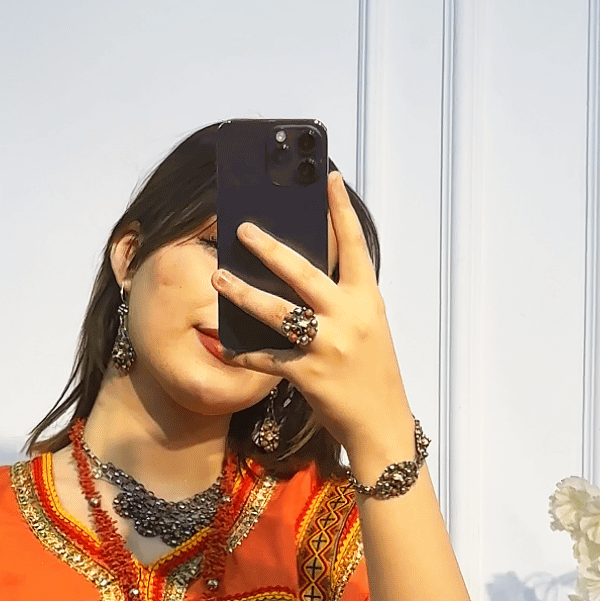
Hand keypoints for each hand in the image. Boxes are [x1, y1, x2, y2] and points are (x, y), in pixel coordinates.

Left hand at [212, 170, 415, 481]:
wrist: (381, 422)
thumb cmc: (371, 372)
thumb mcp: (366, 326)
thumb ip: (340, 300)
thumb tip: (299, 274)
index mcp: (367, 299)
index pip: (355, 245)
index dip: (341, 210)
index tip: (329, 178)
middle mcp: (349, 317)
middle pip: (303, 272)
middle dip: (268, 248)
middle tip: (241, 228)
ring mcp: (328, 345)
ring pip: (276, 312)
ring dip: (242, 294)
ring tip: (218, 279)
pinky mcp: (309, 374)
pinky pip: (267, 358)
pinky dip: (244, 353)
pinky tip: (226, 345)